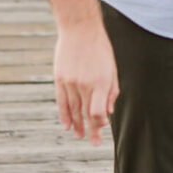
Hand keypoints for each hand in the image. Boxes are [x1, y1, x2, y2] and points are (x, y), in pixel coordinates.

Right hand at [54, 20, 118, 145]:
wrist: (79, 29)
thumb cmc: (100, 48)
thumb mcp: (112, 68)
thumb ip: (112, 91)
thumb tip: (109, 112)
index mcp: (101, 83)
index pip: (98, 113)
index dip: (100, 124)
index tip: (102, 128)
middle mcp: (85, 85)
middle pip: (86, 115)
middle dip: (91, 131)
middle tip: (93, 143)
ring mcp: (70, 83)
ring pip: (73, 110)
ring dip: (77, 125)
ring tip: (80, 135)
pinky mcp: (60, 79)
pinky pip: (61, 102)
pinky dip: (64, 115)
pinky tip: (67, 126)